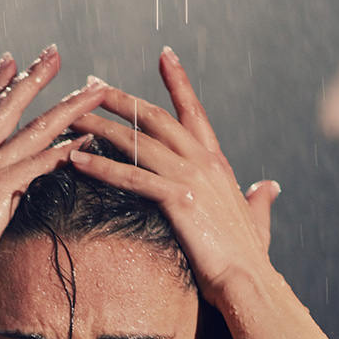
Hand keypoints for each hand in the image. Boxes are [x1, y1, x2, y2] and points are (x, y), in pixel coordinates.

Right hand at [0, 46, 107, 300]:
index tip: (11, 62)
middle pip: (8, 107)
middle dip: (33, 78)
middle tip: (54, 53)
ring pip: (34, 130)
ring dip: (67, 107)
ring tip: (92, 90)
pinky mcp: (0, 189)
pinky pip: (40, 163)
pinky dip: (65, 150)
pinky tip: (88, 139)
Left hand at [67, 47, 279, 308]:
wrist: (249, 282)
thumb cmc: (249, 259)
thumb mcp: (257, 221)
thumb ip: (259, 200)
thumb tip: (268, 187)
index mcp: (217, 164)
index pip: (193, 113)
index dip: (179, 83)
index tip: (163, 56)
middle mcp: (204, 162)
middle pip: (155, 118)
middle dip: (120, 99)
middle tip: (90, 86)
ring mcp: (191, 178)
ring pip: (137, 142)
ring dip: (99, 126)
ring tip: (71, 117)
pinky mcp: (178, 200)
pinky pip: (131, 177)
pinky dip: (101, 165)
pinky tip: (76, 158)